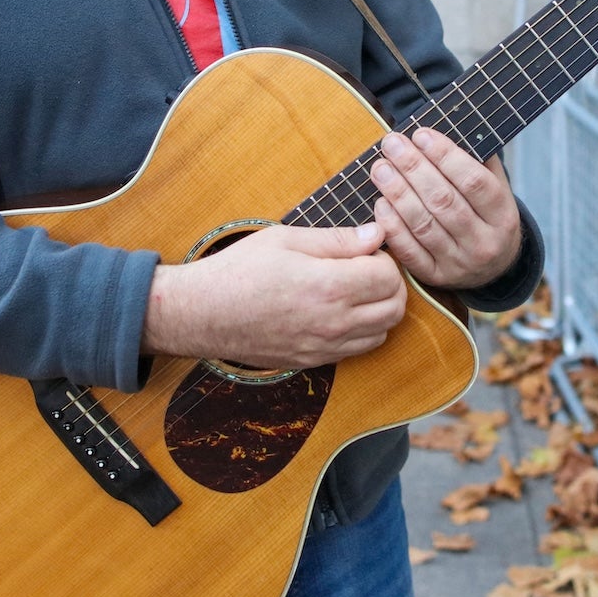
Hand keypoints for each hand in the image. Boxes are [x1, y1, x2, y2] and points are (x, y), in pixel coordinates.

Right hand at [144, 223, 405, 369]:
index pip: (389, 277)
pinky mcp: (314, 361)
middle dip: (391, 284)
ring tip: (357, 289)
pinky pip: (358, 349)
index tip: (366, 249)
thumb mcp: (287, 239)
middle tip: (369, 267)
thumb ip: (338, 240)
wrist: (202, 313)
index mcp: (328, 287)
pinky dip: (363, 330)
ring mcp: (324, 347)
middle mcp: (332, 323)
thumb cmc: (240, 270)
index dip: (384, 258)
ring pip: (382, 333)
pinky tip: (342, 311)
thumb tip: (377, 235)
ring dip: (380, 309)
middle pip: (395, 309)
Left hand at [369, 127, 522, 291]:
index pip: (474, 181)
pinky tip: (380, 202)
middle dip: (414, 168)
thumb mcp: (496, 187)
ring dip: (398, 193)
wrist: (494, 268)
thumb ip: (477, 160)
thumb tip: (446, 126)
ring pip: (424, 225)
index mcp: (503, 215)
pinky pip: (409, 252)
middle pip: (444, 201)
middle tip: (392, 144)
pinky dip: (393, 226)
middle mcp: (484, 242)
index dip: (445, 155)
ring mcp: (459, 264)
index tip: (420, 134)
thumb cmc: (487, 214)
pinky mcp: (435, 278)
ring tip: (380, 167)